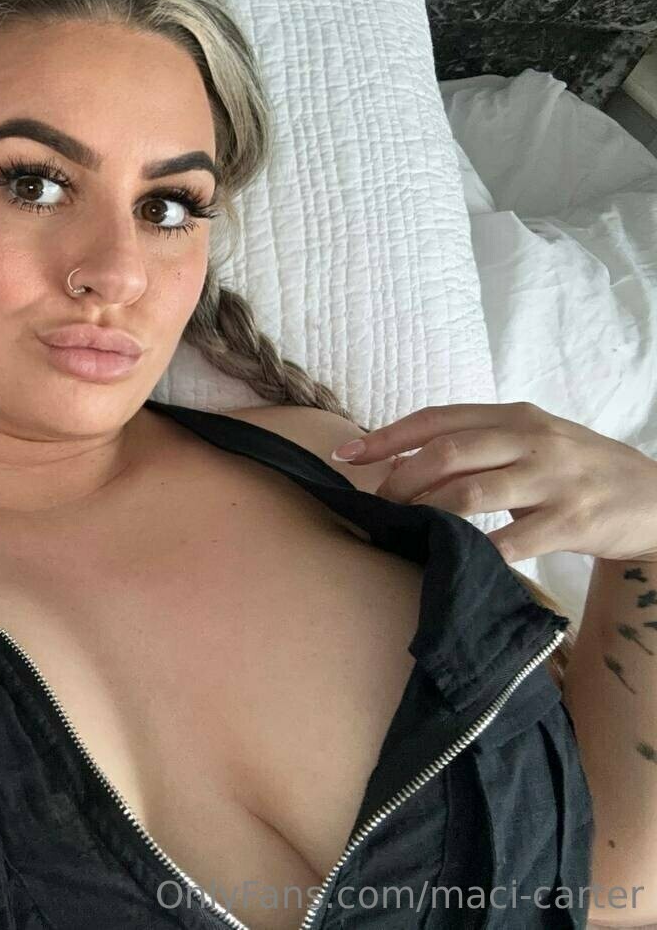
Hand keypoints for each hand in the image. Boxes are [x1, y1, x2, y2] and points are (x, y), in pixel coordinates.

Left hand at [332, 402, 656, 564]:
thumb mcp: (530, 441)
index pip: (437, 419)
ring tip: (406, 527)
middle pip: (447, 452)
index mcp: (514, 416)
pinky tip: (454, 557)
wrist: (655, 499)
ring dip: (428, 512)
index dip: (387, 437)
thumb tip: (401, 460)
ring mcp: (554, 479)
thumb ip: (476, 444)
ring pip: (472, 492)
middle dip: (401, 479)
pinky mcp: (573, 520)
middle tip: (378, 504)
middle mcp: (532, 440)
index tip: (347, 455)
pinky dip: (477, 549)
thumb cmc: (576, 469)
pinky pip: (514, 538)